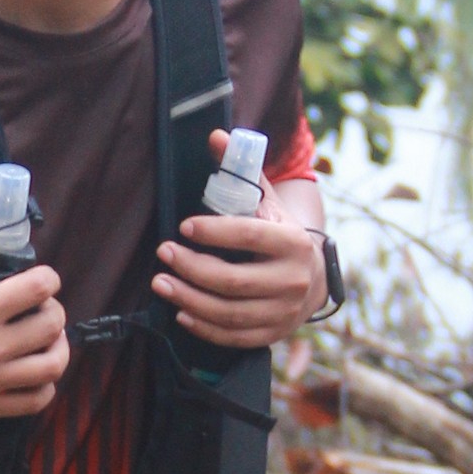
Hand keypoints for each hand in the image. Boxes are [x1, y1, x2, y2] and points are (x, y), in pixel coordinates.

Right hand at [0, 184, 69, 424]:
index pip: (40, 289)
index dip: (48, 278)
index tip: (39, 279)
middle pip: (52, 327)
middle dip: (53, 309)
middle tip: (39, 306)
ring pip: (52, 367)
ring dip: (57, 347)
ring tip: (44, 338)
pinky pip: (35, 401)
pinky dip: (44, 383)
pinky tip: (32, 368)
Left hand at [153, 131, 325, 351]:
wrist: (311, 279)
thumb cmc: (280, 235)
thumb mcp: (268, 202)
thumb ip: (242, 171)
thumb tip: (216, 136)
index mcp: (294, 243)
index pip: (250, 237)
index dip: (215, 232)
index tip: (183, 226)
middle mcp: (293, 281)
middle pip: (234, 281)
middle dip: (192, 268)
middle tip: (163, 254)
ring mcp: (284, 312)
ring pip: (229, 313)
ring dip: (189, 299)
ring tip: (161, 283)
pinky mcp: (273, 334)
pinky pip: (233, 337)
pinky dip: (204, 327)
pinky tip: (181, 312)